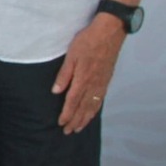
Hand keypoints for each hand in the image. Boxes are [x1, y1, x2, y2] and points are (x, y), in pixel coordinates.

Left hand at [52, 16, 124, 133]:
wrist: (109, 33)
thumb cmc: (87, 42)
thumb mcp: (71, 56)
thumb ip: (64, 75)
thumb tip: (56, 92)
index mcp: (83, 79)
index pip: (73, 101)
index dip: (67, 114)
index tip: (61, 124)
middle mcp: (93, 84)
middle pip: (83, 107)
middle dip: (75, 120)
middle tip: (68, 132)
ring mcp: (102, 83)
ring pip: (93, 105)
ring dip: (85, 118)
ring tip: (78, 128)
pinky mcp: (106, 80)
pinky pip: (100, 99)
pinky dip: (95, 109)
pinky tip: (92, 113)